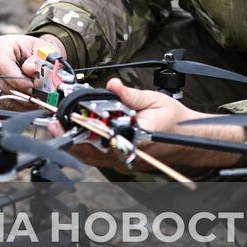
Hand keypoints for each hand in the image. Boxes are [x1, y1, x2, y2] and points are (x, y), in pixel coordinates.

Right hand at [0, 33, 65, 104]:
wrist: (30, 56)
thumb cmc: (35, 52)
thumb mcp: (43, 50)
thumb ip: (38, 59)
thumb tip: (29, 69)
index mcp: (1, 45)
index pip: (3, 66)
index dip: (18, 80)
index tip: (32, 87)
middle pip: (2, 83)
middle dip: (22, 93)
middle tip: (39, 96)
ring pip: (1, 95)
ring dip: (20, 101)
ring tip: (35, 98)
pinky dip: (14, 105)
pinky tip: (26, 99)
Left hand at [46, 78, 246, 169]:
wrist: (192, 139)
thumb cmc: (176, 121)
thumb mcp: (155, 101)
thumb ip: (131, 95)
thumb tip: (114, 85)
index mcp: (136, 140)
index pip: (103, 138)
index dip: (81, 130)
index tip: (65, 121)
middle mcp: (129, 155)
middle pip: (92, 152)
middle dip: (71, 137)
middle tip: (53, 124)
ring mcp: (126, 161)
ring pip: (93, 157)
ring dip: (75, 143)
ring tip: (58, 128)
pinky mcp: (124, 162)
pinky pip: (100, 158)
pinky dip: (85, 148)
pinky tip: (75, 136)